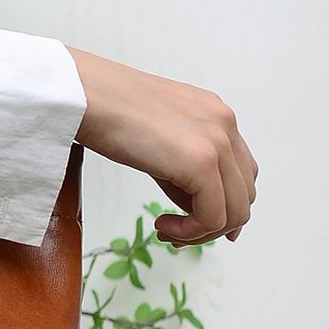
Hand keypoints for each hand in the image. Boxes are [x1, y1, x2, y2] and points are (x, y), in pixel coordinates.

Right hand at [63, 47, 257, 246]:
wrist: (85, 95)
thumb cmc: (105, 110)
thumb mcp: (159, 136)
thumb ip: (184, 166)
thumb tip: (195, 207)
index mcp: (215, 114)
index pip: (241, 172)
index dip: (226, 205)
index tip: (199, 225)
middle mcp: (224, 124)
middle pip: (244, 194)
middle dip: (215, 224)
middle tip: (178, 234)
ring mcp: (217, 142)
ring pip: (235, 211)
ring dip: (202, 232)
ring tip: (168, 231)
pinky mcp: (201, 162)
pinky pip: (213, 217)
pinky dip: (191, 232)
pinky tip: (162, 226)